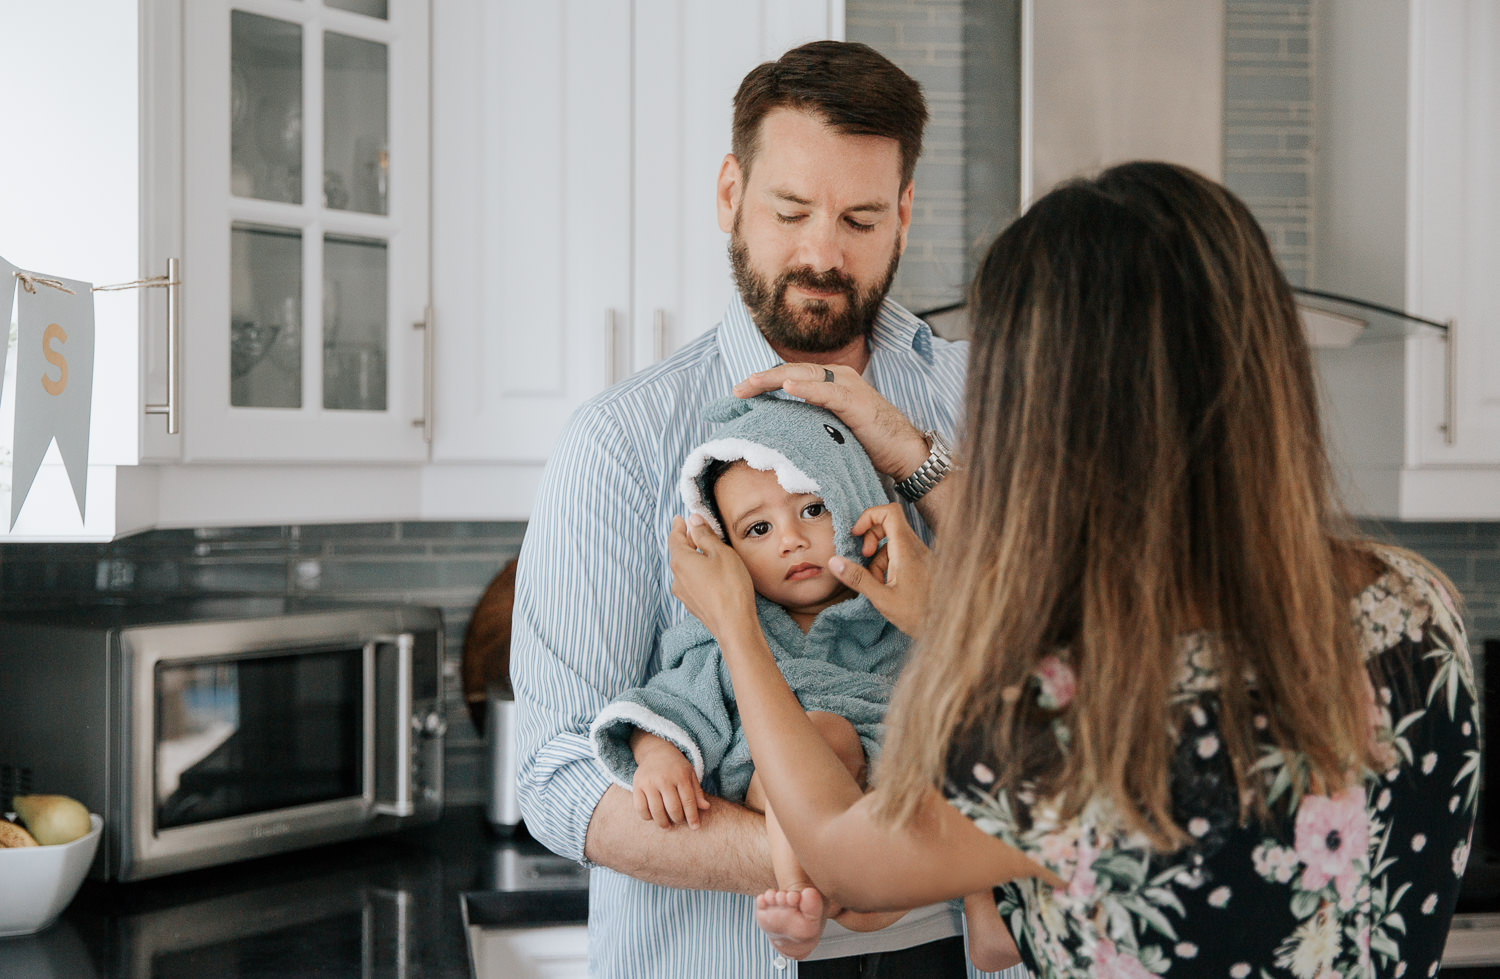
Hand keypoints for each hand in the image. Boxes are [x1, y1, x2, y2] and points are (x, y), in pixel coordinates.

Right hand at [631, 734, 710, 828]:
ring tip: (667, 825)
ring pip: (656, 811)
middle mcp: (664, 778)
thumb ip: (697, 792)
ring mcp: (649, 782)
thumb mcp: (690, 774)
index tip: (695, 827)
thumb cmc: (676, 766)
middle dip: (678, 820)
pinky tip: (653, 817)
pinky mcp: (637, 786)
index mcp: (681, 775)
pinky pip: (641, 808)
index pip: (688, 801)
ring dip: (663, 823)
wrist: (656, 751)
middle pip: (673, 808)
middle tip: (679, 821)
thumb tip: (706, 808)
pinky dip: (647, 817)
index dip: (692, 817)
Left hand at [668, 514, 758, 641]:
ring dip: (694, 557)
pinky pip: (691, 581)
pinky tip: (711, 572)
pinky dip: (698, 572)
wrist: (734, 625)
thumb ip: (705, 535)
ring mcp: (683, 593)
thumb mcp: (721, 552)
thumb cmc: (730, 587)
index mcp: (680, 561)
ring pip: (685, 568)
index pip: (674, 537)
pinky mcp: (693, 604)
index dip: (678, 526)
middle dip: (688, 540)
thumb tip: (693, 520)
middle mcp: (677, 578)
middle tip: (698, 530)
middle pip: (679, 553)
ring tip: (708, 550)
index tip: (680, 518)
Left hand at [733, 364, 929, 481]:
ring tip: (750, 385)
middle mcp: (838, 377)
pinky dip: (806, 388)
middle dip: (760, 381)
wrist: (904, 453)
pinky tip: (788, 388)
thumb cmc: (870, 444)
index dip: (763, 383)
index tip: (738, 395)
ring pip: (804, 375)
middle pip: (791, 372)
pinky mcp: (856, 401)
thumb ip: (810, 423)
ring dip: (773, 380)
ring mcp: (847, 386)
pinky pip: (827, 391)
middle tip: (735, 392)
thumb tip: (780, 432)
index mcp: (830, 382)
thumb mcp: (832, 430)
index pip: (790, 377)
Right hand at [827, 503, 930, 636]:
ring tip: (877, 583)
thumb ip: (858, 578)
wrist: (948, 628)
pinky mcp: (924, 566)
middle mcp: (917, 548)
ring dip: (879, 558)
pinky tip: (888, 587)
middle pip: (889, 524)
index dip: (868, 517)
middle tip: (863, 558)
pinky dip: (889, 565)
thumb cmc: (919, 617)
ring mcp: (922, 556)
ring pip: (894, 543)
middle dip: (870, 539)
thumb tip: (834, 562)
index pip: (889, 512)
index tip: (856, 535)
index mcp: (907, 550)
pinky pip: (902, 555)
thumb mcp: (882, 598)